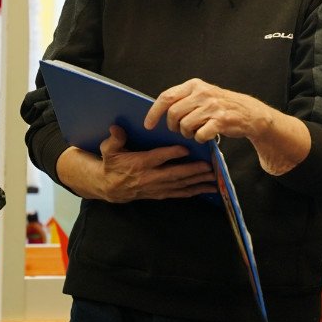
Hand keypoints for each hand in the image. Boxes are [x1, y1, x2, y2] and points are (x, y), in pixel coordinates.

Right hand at [58, 126, 215, 202]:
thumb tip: (116, 128)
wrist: (109, 187)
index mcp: (139, 164)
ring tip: (213, 177)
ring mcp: (156, 187)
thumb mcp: (108, 150)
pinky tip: (206, 189)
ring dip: (198, 181)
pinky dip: (194, 191)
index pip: (157, 158)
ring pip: (180, 185)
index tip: (186, 149)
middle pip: (174, 174)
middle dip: (193, 170)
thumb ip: (114, 139)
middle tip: (209, 166)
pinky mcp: (160, 194)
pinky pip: (179, 193)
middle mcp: (150, 177)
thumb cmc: (111, 165)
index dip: (171, 154)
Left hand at [144, 78, 264, 143]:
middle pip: (173, 114)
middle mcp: (203, 93)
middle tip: (179, 130)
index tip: (148, 125)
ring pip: (185, 125)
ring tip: (195, 131)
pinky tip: (206, 135)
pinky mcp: (221, 120)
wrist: (249, 113)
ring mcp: (212, 106)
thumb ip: (183, 99)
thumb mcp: (202, 94)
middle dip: (173, 126)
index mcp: (194, 85)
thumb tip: (157, 113)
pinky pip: (200, 135)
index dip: (154, 112)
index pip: (166, 97)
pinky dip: (200, 139)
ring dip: (187, 133)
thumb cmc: (220, 106)